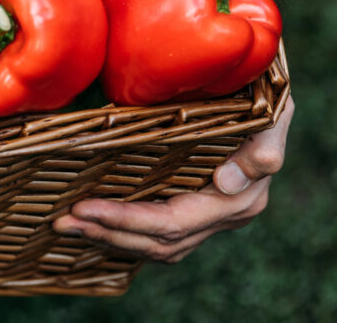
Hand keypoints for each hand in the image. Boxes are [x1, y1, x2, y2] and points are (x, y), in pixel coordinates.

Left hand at [53, 95, 293, 262]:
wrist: (266, 90)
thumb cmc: (265, 93)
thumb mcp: (274, 111)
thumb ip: (263, 146)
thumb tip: (227, 183)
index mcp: (241, 199)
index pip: (173, 222)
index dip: (127, 220)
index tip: (85, 208)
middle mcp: (225, 216)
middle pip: (159, 241)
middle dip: (107, 232)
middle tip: (62, 220)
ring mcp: (211, 219)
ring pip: (156, 246)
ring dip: (109, 238)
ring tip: (67, 225)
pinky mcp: (196, 211)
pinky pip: (157, 237)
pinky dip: (123, 234)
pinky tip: (92, 225)